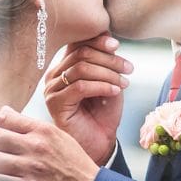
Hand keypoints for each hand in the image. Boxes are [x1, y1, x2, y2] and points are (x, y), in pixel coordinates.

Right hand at [43, 35, 130, 164]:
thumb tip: (109, 38)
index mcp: (64, 66)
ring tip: (124, 83)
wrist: (99, 143)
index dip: (98, 40)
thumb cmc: (102, 113)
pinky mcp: (55, 104)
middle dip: (109, 59)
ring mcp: (52, 89)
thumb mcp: (108, 81)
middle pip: (81, 54)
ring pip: (81, 69)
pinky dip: (102, 86)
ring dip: (108, 74)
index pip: (78, 44)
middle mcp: (54, 75)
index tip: (117, 45)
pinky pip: (80, 87)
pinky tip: (115, 91)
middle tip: (128, 69)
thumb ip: (105, 61)